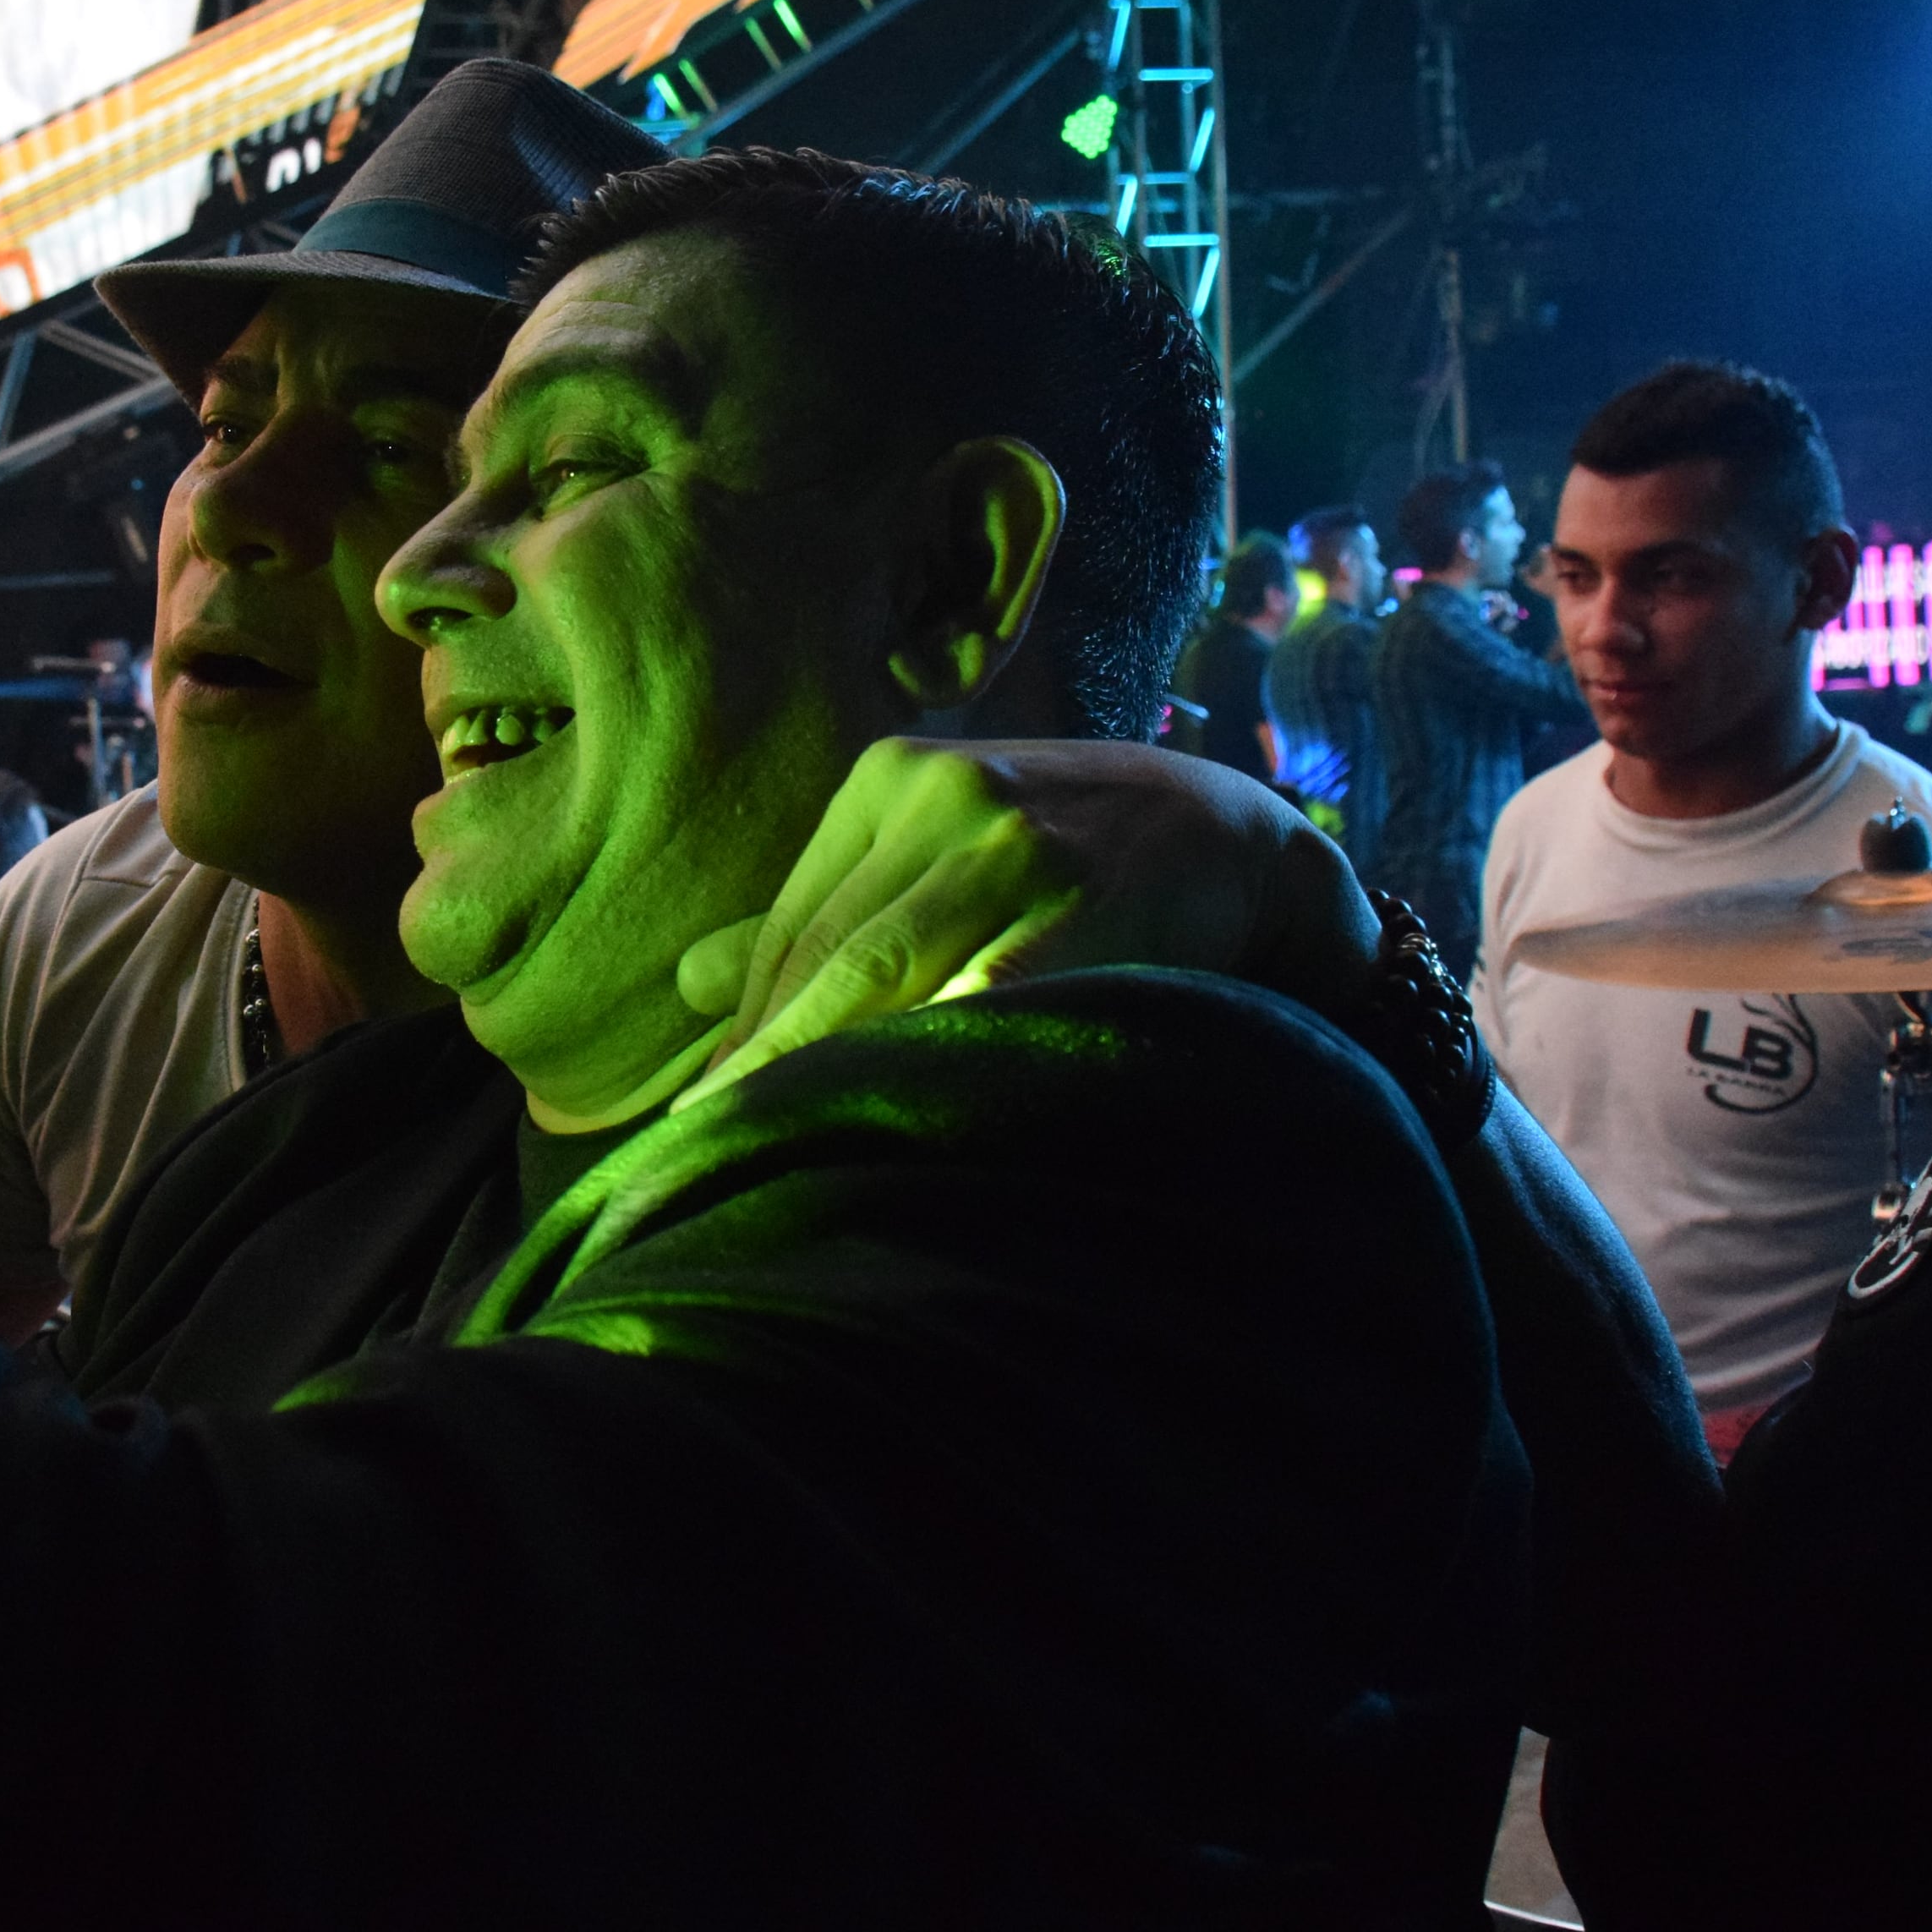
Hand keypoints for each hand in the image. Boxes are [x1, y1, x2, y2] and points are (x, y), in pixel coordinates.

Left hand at [672, 738, 1380, 1106]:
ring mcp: (1011, 849)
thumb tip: (692, 985)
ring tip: (760, 1149)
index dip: (745, 1027)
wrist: (1239, 840)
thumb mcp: (944, 844)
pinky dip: (922, 1058)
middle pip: (824, 953)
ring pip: (879, 981)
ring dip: (814, 1072)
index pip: (792, 922)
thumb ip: (827, 907)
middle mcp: (942, 800)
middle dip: (762, 1059)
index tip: (699, 1114)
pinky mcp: (1077, 908)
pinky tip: (881, 1115)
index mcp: (891, 780)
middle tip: (706, 1151)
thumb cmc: (1071, 858)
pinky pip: (977, 1001)